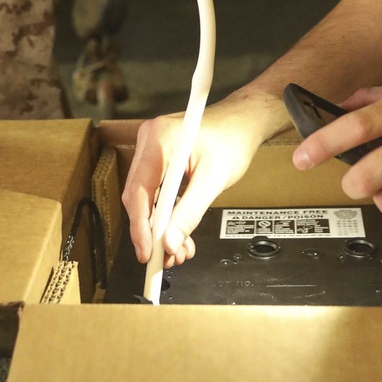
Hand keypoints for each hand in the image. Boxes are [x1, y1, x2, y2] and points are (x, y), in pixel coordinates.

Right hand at [123, 92, 277, 265]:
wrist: (243, 123)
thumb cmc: (232, 140)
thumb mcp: (213, 180)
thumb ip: (189, 213)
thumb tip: (169, 242)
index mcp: (159, 139)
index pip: (139, 190)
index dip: (140, 226)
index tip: (148, 253)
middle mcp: (150, 141)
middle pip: (138, 196)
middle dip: (152, 231)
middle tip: (167, 258)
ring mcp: (153, 149)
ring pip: (146, 198)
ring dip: (160, 227)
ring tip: (179, 251)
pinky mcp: (160, 158)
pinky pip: (156, 192)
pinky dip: (166, 215)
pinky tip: (179, 234)